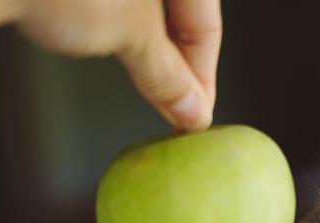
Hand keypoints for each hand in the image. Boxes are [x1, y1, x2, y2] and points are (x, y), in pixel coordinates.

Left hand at [0, 0, 221, 131]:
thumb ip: (169, 76)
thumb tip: (193, 113)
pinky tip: (112, 51)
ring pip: (147, 8)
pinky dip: (119, 26)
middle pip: (178, 11)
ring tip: (148, 88)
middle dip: (178, 61)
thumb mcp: (131, 37)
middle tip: (174, 106)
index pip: (207, 20)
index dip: (205, 73)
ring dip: (150, 49)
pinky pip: (116, 1)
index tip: (196, 115)